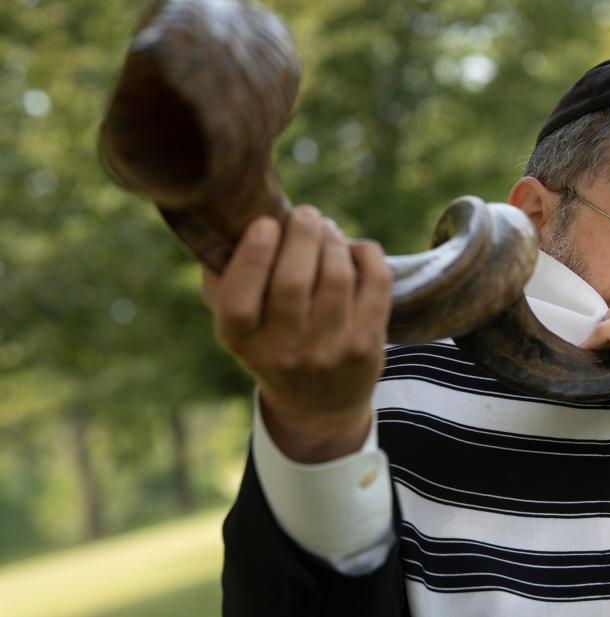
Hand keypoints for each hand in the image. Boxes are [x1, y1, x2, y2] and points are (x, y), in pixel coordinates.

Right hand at [201, 205, 392, 462]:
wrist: (317, 404)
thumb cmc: (271, 343)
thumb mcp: (238, 324)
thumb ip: (222, 278)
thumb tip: (226, 224)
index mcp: (241, 340)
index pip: (238, 301)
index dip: (252, 257)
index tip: (265, 223)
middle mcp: (283, 350)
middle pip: (293, 281)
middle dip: (302, 233)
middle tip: (306, 215)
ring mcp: (329, 350)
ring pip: (336, 277)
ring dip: (333, 240)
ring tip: (327, 230)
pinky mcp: (367, 345)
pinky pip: (376, 283)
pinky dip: (367, 254)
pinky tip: (355, 250)